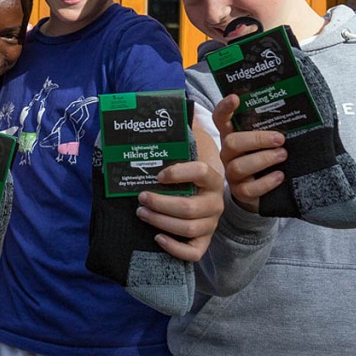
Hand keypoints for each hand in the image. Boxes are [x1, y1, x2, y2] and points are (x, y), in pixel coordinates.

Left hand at [136, 124, 223, 261]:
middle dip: (160, 203)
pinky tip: (156, 238)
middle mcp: (215, 201)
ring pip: (187, 228)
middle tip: (140, 197)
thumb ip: (186, 129)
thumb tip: (179, 103)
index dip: (179, 173)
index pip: (200, 172)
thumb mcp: (190, 149)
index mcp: (212, 176)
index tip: (158, 174)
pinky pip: (193, 252)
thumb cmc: (188, 172)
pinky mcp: (203, 241)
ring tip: (141, 212)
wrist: (205, 195)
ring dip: (160, 221)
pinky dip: (174, 248)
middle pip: (188, 207)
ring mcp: (210, 223)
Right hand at [212, 94, 286, 211]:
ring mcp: (232, 174)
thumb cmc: (267, 157)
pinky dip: (266, 182)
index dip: (225, 108)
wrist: (264, 190)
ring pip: (239, 166)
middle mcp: (228, 154)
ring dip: (263, 159)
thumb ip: (271, 127)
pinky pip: (248, 189)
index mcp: (232, 136)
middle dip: (256, 139)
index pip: (221, 119)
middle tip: (280, 139)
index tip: (235, 98)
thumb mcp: (266, 141)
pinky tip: (280, 176)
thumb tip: (295, 111)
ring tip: (283, 155)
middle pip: (231, 143)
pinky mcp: (240, 192)